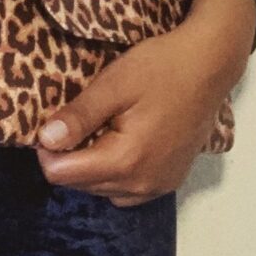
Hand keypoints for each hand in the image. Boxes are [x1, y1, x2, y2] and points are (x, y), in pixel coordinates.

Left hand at [33, 0, 247, 203]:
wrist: (210, 65)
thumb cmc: (161, 68)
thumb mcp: (113, 84)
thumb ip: (79, 117)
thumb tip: (45, 141)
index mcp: (125, 161)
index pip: (63, 174)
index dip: (48, 149)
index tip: (55, 121)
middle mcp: (142, 184)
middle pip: (82, 185)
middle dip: (70, 157)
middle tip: (77, 119)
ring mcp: (159, 185)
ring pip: (104, 189)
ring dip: (92, 166)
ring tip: (99, 129)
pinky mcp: (170, 179)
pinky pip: (128, 190)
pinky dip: (115, 174)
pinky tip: (120, 144)